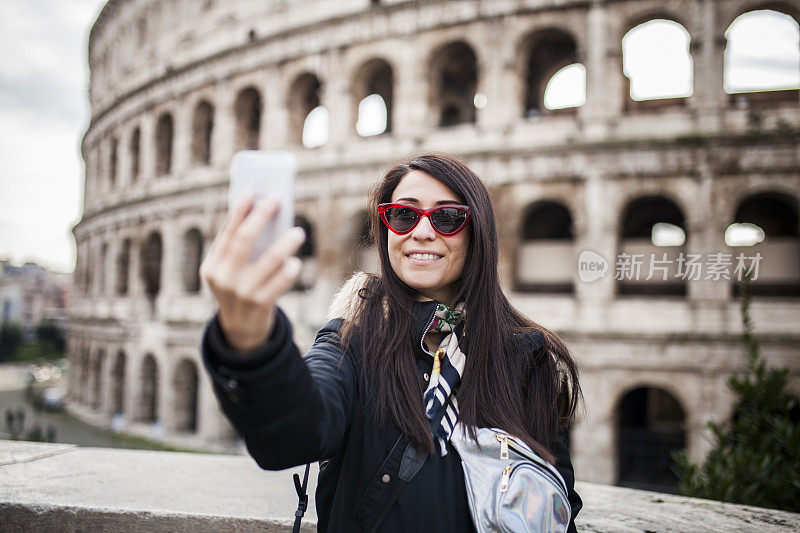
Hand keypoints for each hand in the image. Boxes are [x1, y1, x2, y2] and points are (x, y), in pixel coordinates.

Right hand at [200, 195, 305, 352]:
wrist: (241, 330)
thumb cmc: (241, 288)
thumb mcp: (232, 271)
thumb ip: (242, 247)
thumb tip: (264, 216)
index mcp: (212, 265)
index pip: (227, 232)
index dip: (239, 210)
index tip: (252, 191)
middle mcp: (222, 278)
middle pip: (244, 241)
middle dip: (261, 217)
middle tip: (276, 199)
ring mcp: (240, 292)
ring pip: (266, 262)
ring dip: (283, 244)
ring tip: (297, 232)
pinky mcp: (258, 305)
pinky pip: (278, 284)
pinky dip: (288, 272)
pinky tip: (296, 262)